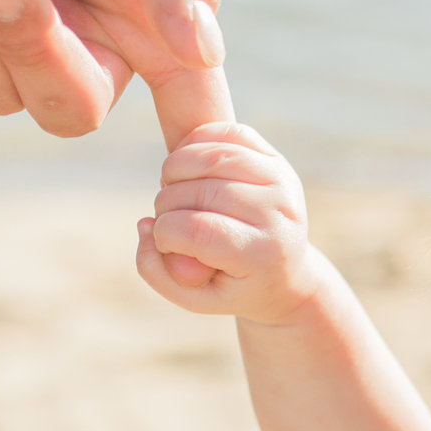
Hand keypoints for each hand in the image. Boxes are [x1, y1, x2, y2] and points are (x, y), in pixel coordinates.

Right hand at [137, 124, 327, 319]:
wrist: (284, 271)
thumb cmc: (233, 286)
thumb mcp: (194, 297)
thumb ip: (156, 270)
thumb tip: (146, 225)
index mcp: (265, 255)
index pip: (199, 232)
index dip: (166, 235)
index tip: (166, 243)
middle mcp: (279, 213)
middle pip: (201, 192)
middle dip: (167, 205)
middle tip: (169, 220)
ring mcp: (281, 180)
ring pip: (210, 157)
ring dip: (173, 172)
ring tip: (175, 193)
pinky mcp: (274, 157)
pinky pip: (224, 133)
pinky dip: (192, 145)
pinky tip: (186, 170)